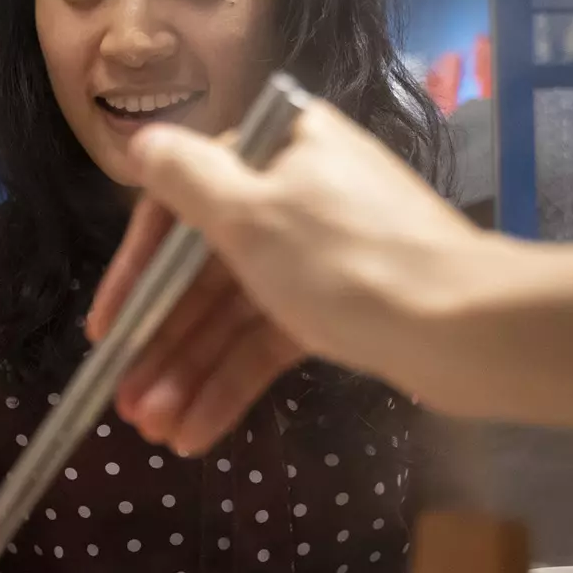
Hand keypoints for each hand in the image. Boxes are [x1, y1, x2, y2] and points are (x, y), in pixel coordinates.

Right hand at [86, 98, 488, 452]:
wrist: (468, 329)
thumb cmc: (348, 261)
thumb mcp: (249, 212)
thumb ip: (184, 177)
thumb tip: (141, 140)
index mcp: (277, 150)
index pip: (179, 206)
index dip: (135, 275)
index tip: (105, 331)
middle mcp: (296, 193)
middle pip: (204, 270)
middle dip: (161, 343)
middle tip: (124, 402)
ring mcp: (320, 253)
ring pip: (235, 314)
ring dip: (190, 372)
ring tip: (154, 431)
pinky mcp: (342, 305)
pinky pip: (270, 341)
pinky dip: (233, 383)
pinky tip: (196, 432)